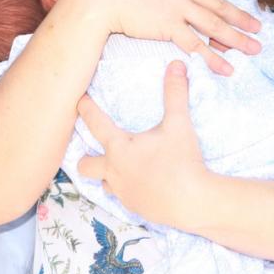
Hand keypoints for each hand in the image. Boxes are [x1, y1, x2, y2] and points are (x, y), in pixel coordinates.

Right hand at [68, 0, 260, 74]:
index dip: (219, 5)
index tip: (231, 14)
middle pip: (218, 6)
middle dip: (241, 19)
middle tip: (258, 29)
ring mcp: (178, 5)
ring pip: (214, 26)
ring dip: (237, 39)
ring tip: (254, 49)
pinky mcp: (169, 25)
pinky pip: (196, 44)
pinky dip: (212, 57)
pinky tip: (226, 68)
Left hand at [77, 61, 208, 226]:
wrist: (194, 203)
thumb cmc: (183, 161)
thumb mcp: (179, 124)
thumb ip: (175, 94)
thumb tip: (176, 65)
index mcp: (119, 148)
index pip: (96, 124)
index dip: (86, 109)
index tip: (79, 101)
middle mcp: (114, 171)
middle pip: (86, 165)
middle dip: (86, 157)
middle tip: (96, 149)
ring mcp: (123, 192)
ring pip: (104, 183)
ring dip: (108, 175)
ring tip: (121, 167)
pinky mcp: (135, 208)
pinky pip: (123, 197)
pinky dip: (127, 189)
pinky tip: (141, 185)